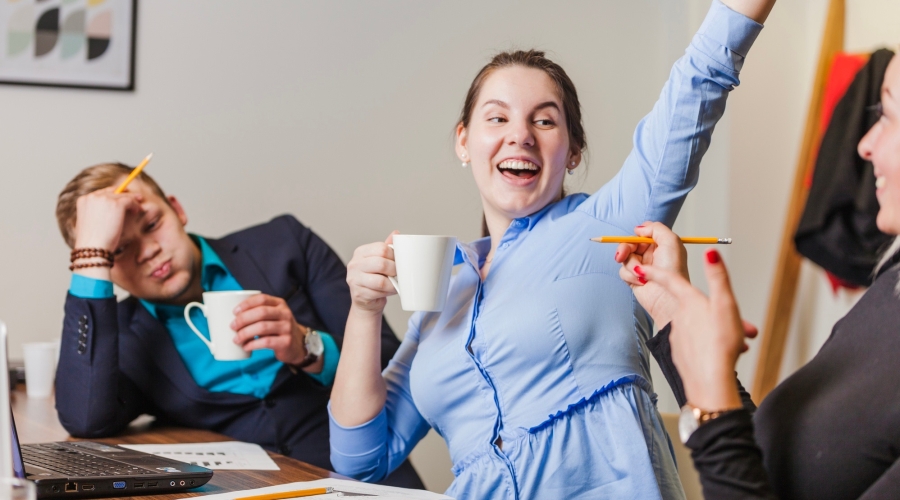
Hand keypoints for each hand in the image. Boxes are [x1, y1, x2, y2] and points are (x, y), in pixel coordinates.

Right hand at [73, 187, 142, 250]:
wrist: (93, 248)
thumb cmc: (92, 242)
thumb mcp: (90, 224)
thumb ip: (97, 213)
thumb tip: (109, 211)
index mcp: (83, 200)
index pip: (101, 193)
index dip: (113, 195)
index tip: (122, 198)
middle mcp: (92, 196)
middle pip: (112, 191)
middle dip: (123, 194)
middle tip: (136, 198)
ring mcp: (104, 198)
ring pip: (122, 195)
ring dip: (132, 201)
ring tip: (138, 208)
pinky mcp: (116, 203)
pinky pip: (130, 200)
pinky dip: (135, 205)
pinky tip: (138, 211)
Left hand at [231, 294, 308, 365]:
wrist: (297, 345)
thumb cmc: (278, 329)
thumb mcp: (273, 316)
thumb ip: (258, 312)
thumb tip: (232, 316)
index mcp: (280, 304)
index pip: (262, 299)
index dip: (246, 304)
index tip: (234, 312)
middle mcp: (285, 314)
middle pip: (261, 312)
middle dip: (243, 319)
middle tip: (232, 326)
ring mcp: (287, 328)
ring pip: (262, 327)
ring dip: (245, 333)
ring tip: (236, 339)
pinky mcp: (286, 342)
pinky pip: (267, 342)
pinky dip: (253, 344)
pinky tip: (246, 347)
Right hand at [346, 232, 397, 314]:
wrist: (366, 300)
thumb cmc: (375, 277)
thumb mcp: (380, 260)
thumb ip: (387, 248)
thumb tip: (396, 233)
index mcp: (360, 252)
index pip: (381, 248)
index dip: (394, 255)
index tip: (399, 261)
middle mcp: (354, 264)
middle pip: (381, 264)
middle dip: (395, 270)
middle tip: (399, 273)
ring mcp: (354, 279)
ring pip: (381, 281)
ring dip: (393, 283)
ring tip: (396, 283)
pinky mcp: (358, 294)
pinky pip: (379, 293)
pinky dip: (388, 292)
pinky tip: (390, 290)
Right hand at [615, 222, 688, 325]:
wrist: (667, 297)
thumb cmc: (673, 271)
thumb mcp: (671, 241)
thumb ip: (656, 228)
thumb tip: (639, 229)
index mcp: (661, 245)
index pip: (643, 234)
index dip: (637, 234)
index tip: (636, 235)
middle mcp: (651, 255)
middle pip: (630, 244)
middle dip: (625, 248)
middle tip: (622, 255)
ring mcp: (642, 267)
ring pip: (625, 258)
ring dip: (630, 265)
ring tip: (640, 273)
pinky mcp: (634, 278)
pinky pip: (623, 271)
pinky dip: (630, 276)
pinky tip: (641, 282)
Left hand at [640, 249, 745, 410]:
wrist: (710, 381)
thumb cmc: (720, 342)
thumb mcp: (725, 304)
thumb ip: (718, 277)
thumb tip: (711, 251)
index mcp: (688, 301)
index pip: (667, 280)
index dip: (653, 271)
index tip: (640, 265)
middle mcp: (677, 316)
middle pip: (678, 302)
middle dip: (683, 300)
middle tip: (696, 304)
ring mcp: (675, 335)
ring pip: (685, 323)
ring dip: (696, 324)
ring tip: (717, 333)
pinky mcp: (677, 352)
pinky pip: (685, 341)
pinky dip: (696, 341)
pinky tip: (708, 348)